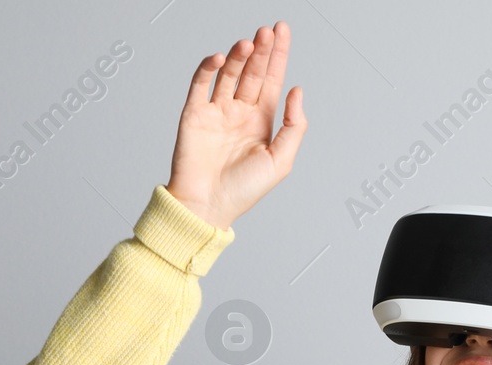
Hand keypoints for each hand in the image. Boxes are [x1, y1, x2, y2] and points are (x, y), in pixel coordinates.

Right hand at [166, 22, 305, 230]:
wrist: (207, 207)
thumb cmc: (243, 191)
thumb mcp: (280, 161)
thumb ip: (293, 126)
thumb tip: (297, 91)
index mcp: (261, 123)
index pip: (272, 81)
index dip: (277, 56)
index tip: (282, 31)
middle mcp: (239, 113)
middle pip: (252, 73)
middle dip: (261, 50)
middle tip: (268, 31)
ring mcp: (216, 111)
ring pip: (229, 74)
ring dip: (239, 56)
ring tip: (249, 42)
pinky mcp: (194, 114)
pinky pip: (201, 84)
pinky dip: (210, 68)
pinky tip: (222, 58)